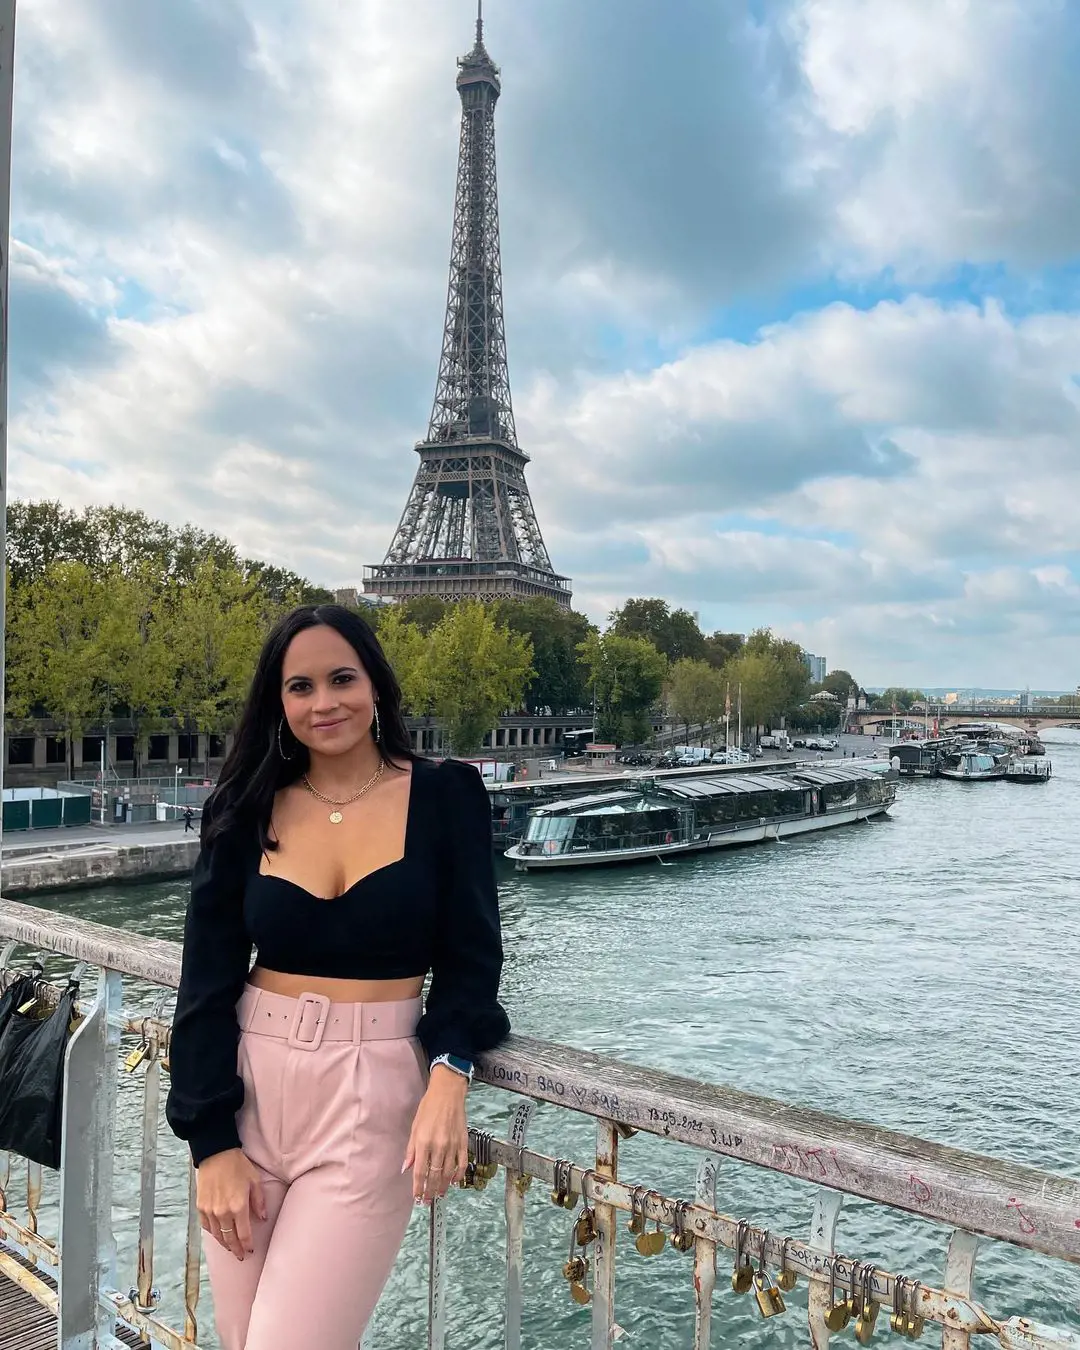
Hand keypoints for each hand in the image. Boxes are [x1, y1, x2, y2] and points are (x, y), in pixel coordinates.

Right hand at [196, 1148, 266, 1261]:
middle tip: (240, 1256)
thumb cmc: (238, 1165)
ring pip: (217, 1235)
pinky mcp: (200, 1207)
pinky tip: (218, 1235)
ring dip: (225, 1244)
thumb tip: (263, 1218)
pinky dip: (213, 1233)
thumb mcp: (254, 1181)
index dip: (247, 1245)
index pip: (244, 1234)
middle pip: (230, 1239)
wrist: (216, 1153)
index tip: (250, 1251)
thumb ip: (259, 1202)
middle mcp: (223, 1212)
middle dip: (236, 1250)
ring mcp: (210, 1211)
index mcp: (238, 1207)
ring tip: (231, 1248)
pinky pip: (206, 1227)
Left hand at [402, 1065, 468, 1204]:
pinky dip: (459, 1175)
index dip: (418, 1188)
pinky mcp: (463, 1142)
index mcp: (424, 1142)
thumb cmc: (428, 1108)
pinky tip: (454, 1182)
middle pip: (434, 1176)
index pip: (420, 1172)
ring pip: (448, 1173)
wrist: (448, 1093)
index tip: (417, 1198)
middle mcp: (438, 1146)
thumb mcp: (414, 1127)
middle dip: (430, 1191)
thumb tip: (405, 1169)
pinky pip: (462, 1163)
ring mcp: (452, 1145)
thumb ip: (411, 1150)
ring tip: (439, 1195)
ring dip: (443, 1186)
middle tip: (427, 1201)